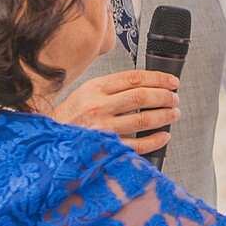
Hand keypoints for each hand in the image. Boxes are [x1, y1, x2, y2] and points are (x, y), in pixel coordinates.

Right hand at [53, 71, 180, 154]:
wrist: (51, 138)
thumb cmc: (71, 115)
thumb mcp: (87, 91)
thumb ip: (113, 87)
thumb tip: (146, 85)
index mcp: (96, 88)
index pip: (134, 78)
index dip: (158, 78)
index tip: (171, 82)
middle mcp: (99, 106)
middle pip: (142, 96)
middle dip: (164, 97)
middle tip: (174, 98)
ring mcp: (102, 127)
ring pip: (143, 119)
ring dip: (164, 116)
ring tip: (173, 114)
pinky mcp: (105, 147)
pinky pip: (137, 144)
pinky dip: (155, 140)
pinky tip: (163, 136)